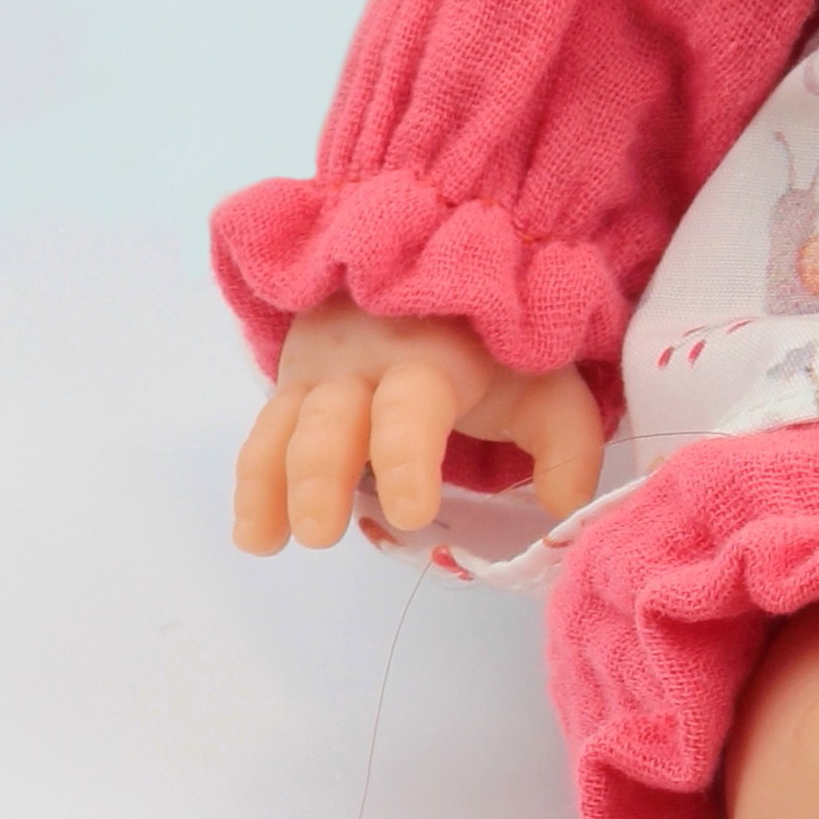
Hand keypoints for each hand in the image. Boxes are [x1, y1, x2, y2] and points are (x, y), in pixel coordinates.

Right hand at [232, 301, 607, 551]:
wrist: (427, 277)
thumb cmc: (488, 348)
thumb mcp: (541, 382)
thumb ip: (565, 441)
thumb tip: (566, 505)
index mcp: (431, 360)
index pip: (412, 409)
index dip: (408, 457)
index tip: (412, 511)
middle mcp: (362, 365)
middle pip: (329, 421)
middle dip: (320, 476)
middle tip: (321, 532)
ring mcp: (317, 377)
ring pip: (282, 430)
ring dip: (270, 484)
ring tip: (267, 541)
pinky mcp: (290, 392)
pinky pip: (262, 437)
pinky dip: (252, 484)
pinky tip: (256, 534)